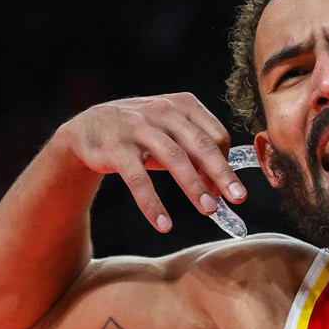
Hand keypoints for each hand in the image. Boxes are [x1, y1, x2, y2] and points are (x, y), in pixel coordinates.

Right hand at [59, 93, 244, 231]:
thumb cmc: (142, 133)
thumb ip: (196, 153)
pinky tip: (164, 224)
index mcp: (183, 105)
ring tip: (209, 211)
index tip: (228, 190)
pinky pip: (138, 179)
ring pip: (173, 159)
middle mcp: (163, 111)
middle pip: (200, 144)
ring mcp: (138, 127)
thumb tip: (221, 187)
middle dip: (222, 173)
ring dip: (194, 187)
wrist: (90, 127)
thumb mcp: (171, 132)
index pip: (215, 134)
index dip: (225, 163)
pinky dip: (152, 203)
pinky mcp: (116, 147)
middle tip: (238, 198)